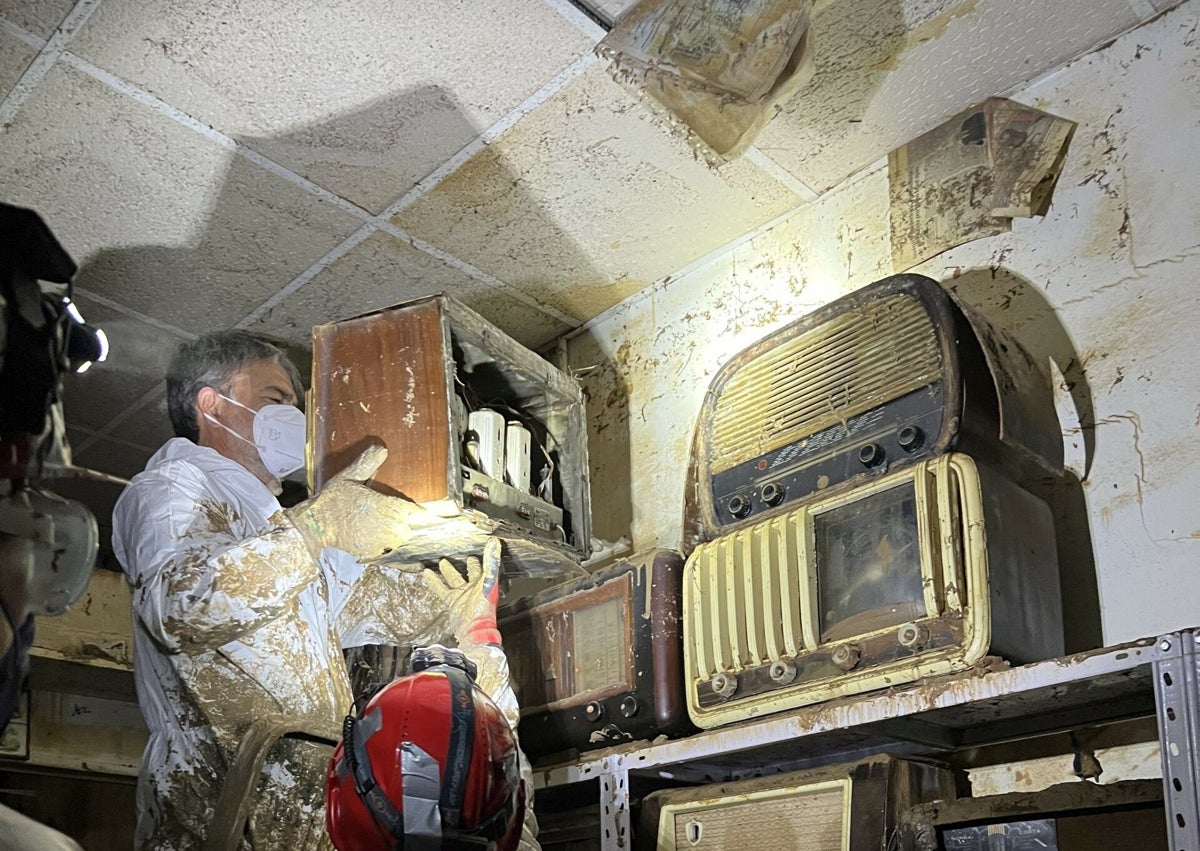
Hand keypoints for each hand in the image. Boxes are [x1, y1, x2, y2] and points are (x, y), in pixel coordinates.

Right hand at [287, 445, 419, 561]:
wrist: (315, 528)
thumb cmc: (331, 502)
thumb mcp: (348, 477)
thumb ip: (367, 463)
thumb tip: (381, 449)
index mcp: (387, 506)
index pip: (415, 511)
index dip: (418, 510)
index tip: (418, 508)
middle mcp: (389, 527)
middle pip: (411, 525)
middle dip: (406, 520)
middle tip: (395, 514)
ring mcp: (382, 543)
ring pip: (402, 538)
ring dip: (398, 532)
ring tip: (385, 524)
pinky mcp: (374, 554)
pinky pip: (389, 550)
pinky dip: (387, 544)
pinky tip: (377, 535)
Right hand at [423, 537, 502, 645]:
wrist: (473, 629)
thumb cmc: (483, 607)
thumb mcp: (488, 580)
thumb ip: (491, 561)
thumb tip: (494, 542)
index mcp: (485, 581)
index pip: (484, 565)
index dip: (483, 557)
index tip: (481, 546)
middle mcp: (474, 586)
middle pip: (469, 571)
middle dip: (466, 563)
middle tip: (460, 553)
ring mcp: (462, 594)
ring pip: (453, 578)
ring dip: (447, 571)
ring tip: (441, 562)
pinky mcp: (452, 601)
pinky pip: (441, 588)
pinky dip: (434, 581)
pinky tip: (427, 573)